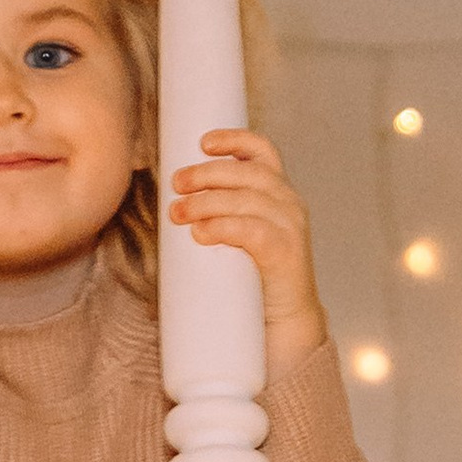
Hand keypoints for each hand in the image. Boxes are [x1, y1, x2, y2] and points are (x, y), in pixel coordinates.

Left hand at [168, 128, 327, 378]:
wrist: (280, 322)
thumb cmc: (248, 276)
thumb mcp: (235, 235)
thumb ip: (215, 213)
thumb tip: (171, 202)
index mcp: (276, 192)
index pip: (262, 151)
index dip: (234, 139)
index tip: (202, 143)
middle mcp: (288, 203)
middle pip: (247, 172)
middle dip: (207, 173)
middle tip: (176, 184)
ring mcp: (291, 227)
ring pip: (247, 199)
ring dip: (207, 202)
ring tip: (178, 213)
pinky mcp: (287, 253)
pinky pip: (253, 231)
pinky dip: (224, 228)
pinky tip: (201, 233)